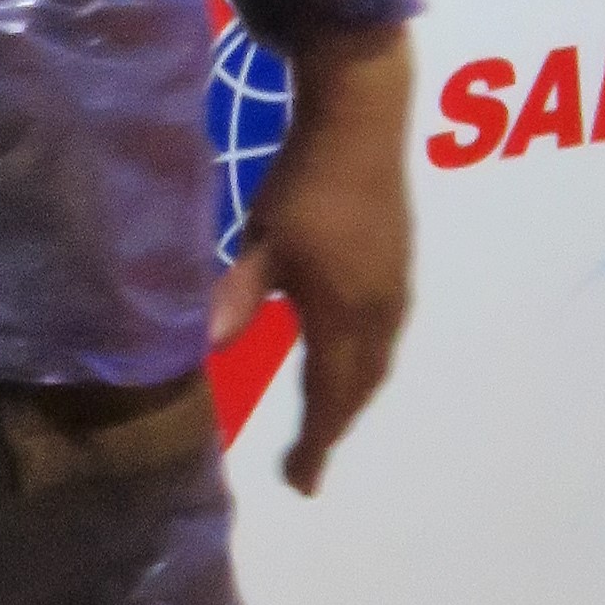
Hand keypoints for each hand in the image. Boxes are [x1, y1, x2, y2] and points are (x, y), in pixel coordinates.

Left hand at [208, 23, 414, 496]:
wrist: (364, 120)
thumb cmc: (307, 180)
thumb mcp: (264, 240)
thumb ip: (239, 297)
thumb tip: (205, 349)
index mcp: (345, 313)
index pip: (329, 397)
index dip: (315, 445)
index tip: (300, 484)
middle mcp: (380, 312)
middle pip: (360, 388)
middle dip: (334, 428)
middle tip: (307, 462)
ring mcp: (396, 289)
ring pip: (377, 363)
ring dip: (351, 397)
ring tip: (326, 420)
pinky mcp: (399, 268)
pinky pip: (385, 338)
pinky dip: (364, 365)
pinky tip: (345, 358)